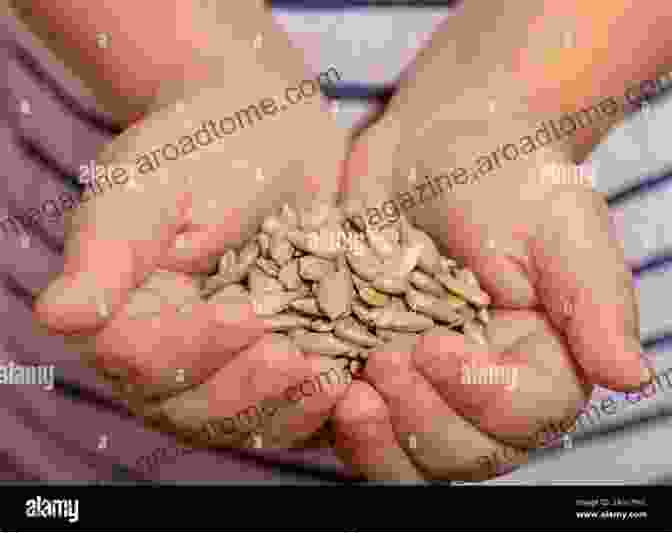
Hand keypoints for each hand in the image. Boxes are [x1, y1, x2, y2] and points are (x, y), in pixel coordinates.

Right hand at [33, 65, 350, 449]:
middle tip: (295, 358)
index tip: (242, 314)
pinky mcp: (274, 358)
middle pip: (192, 408)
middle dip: (244, 390)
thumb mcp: (148, 186)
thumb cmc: (201, 150)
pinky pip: (288, 408)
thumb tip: (57, 317)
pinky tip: (355, 389)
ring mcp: (224, 362)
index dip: (191, 348)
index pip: (142, 361)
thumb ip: (107, 250)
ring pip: (243, 420)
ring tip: (331, 381)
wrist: (270, 134)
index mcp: (123, 314)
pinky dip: (319, 410)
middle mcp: (169, 351)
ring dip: (286, 410)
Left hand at [329, 93, 649, 479]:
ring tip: (343, 394)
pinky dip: (328, 416)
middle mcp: (482, 384)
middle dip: (420, 423)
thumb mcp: (558, 221)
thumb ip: (594, 298)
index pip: (524, 417)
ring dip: (374, 441)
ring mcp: (422, 381)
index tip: (436, 346)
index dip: (480, 399)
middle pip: (463, 453)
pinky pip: (351, 419)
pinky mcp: (368, 366)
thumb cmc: (503, 173)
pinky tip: (305, 381)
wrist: (434, 144)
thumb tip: (630, 375)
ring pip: (406, 455)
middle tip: (379, 364)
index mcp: (539, 360)